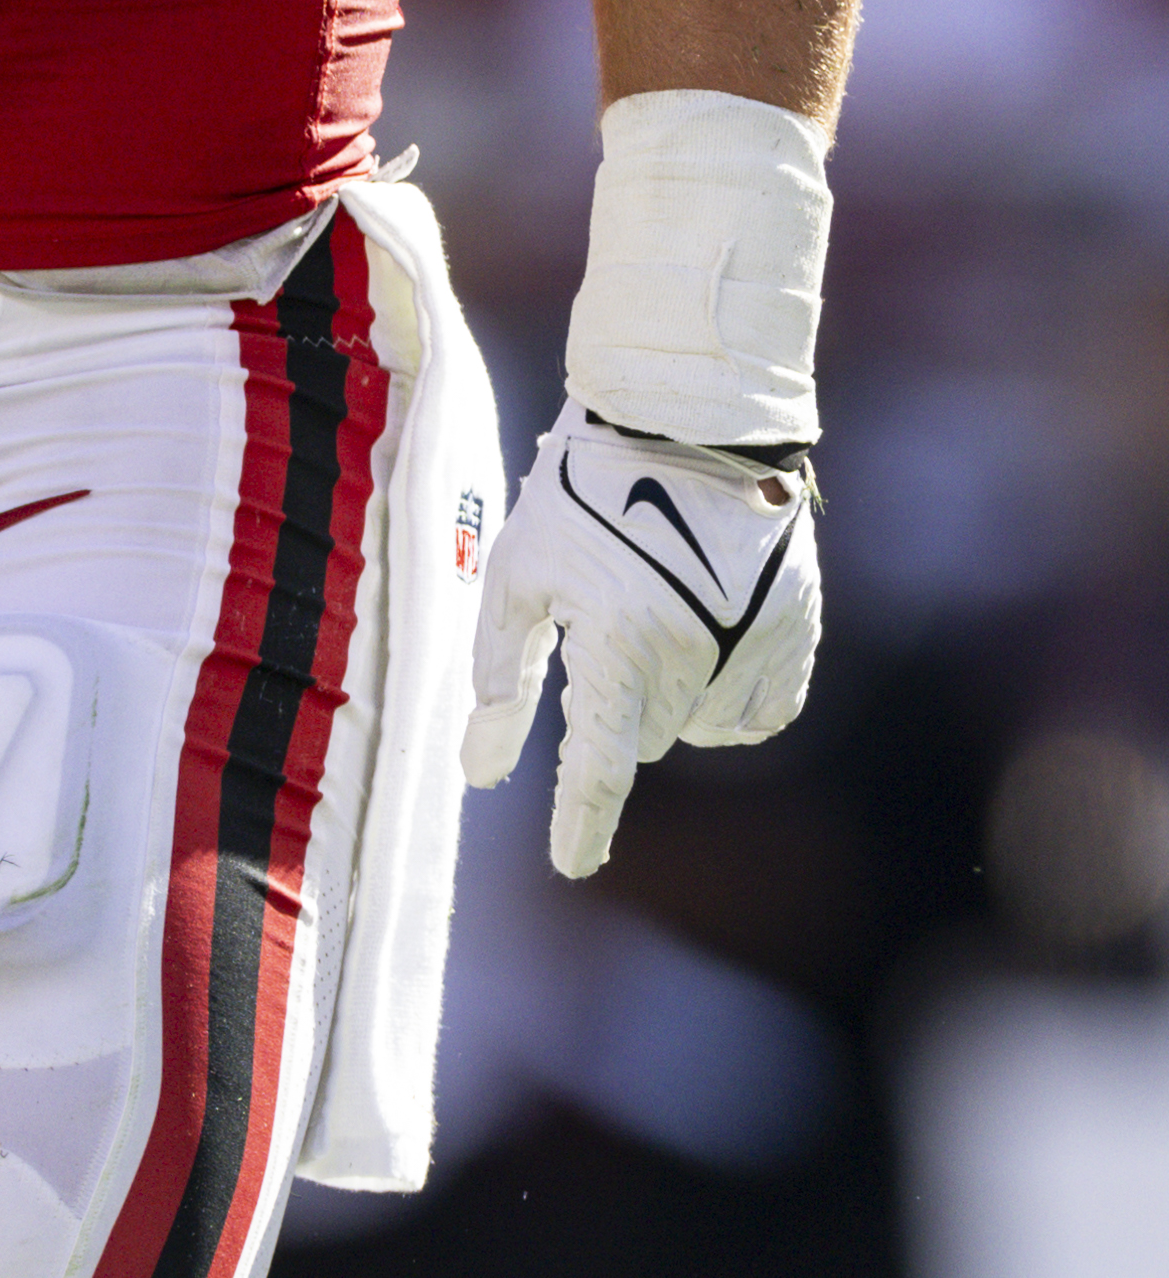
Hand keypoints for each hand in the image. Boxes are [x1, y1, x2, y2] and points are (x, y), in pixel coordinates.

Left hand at [461, 408, 819, 878]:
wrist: (687, 414)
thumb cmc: (581, 488)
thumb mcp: (520, 573)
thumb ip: (502, 676)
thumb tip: (481, 771)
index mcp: (618, 650)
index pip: (598, 770)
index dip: (581, 823)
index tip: (572, 863)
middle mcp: (694, 662)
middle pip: (645, 737)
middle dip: (617, 705)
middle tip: (602, 626)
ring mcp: (754, 649)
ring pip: (700, 728)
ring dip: (672, 699)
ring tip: (654, 612)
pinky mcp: (796, 631)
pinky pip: (760, 710)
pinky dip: (730, 696)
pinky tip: (706, 640)